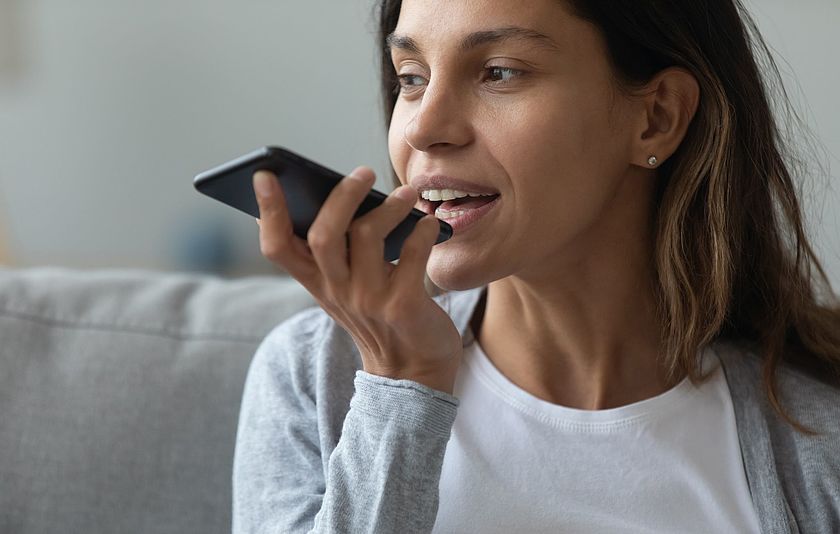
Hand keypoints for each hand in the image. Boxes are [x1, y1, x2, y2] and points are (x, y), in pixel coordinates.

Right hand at [253, 166, 462, 393]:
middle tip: (364, 172)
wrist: (413, 373)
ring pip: (366, 237)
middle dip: (341, 197)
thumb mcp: (346, 288)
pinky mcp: (403, 307)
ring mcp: (369, 301)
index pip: (277, 247)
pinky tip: (429, 224)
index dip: (268, 211)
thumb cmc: (380, 315)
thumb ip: (335, 251)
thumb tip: (338, 191)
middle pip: (322, 236)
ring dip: (389, 208)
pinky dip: (422, 234)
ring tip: (408, 193)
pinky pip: (412, 258)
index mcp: (316, 283)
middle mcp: (337, 291)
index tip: (265, 175)